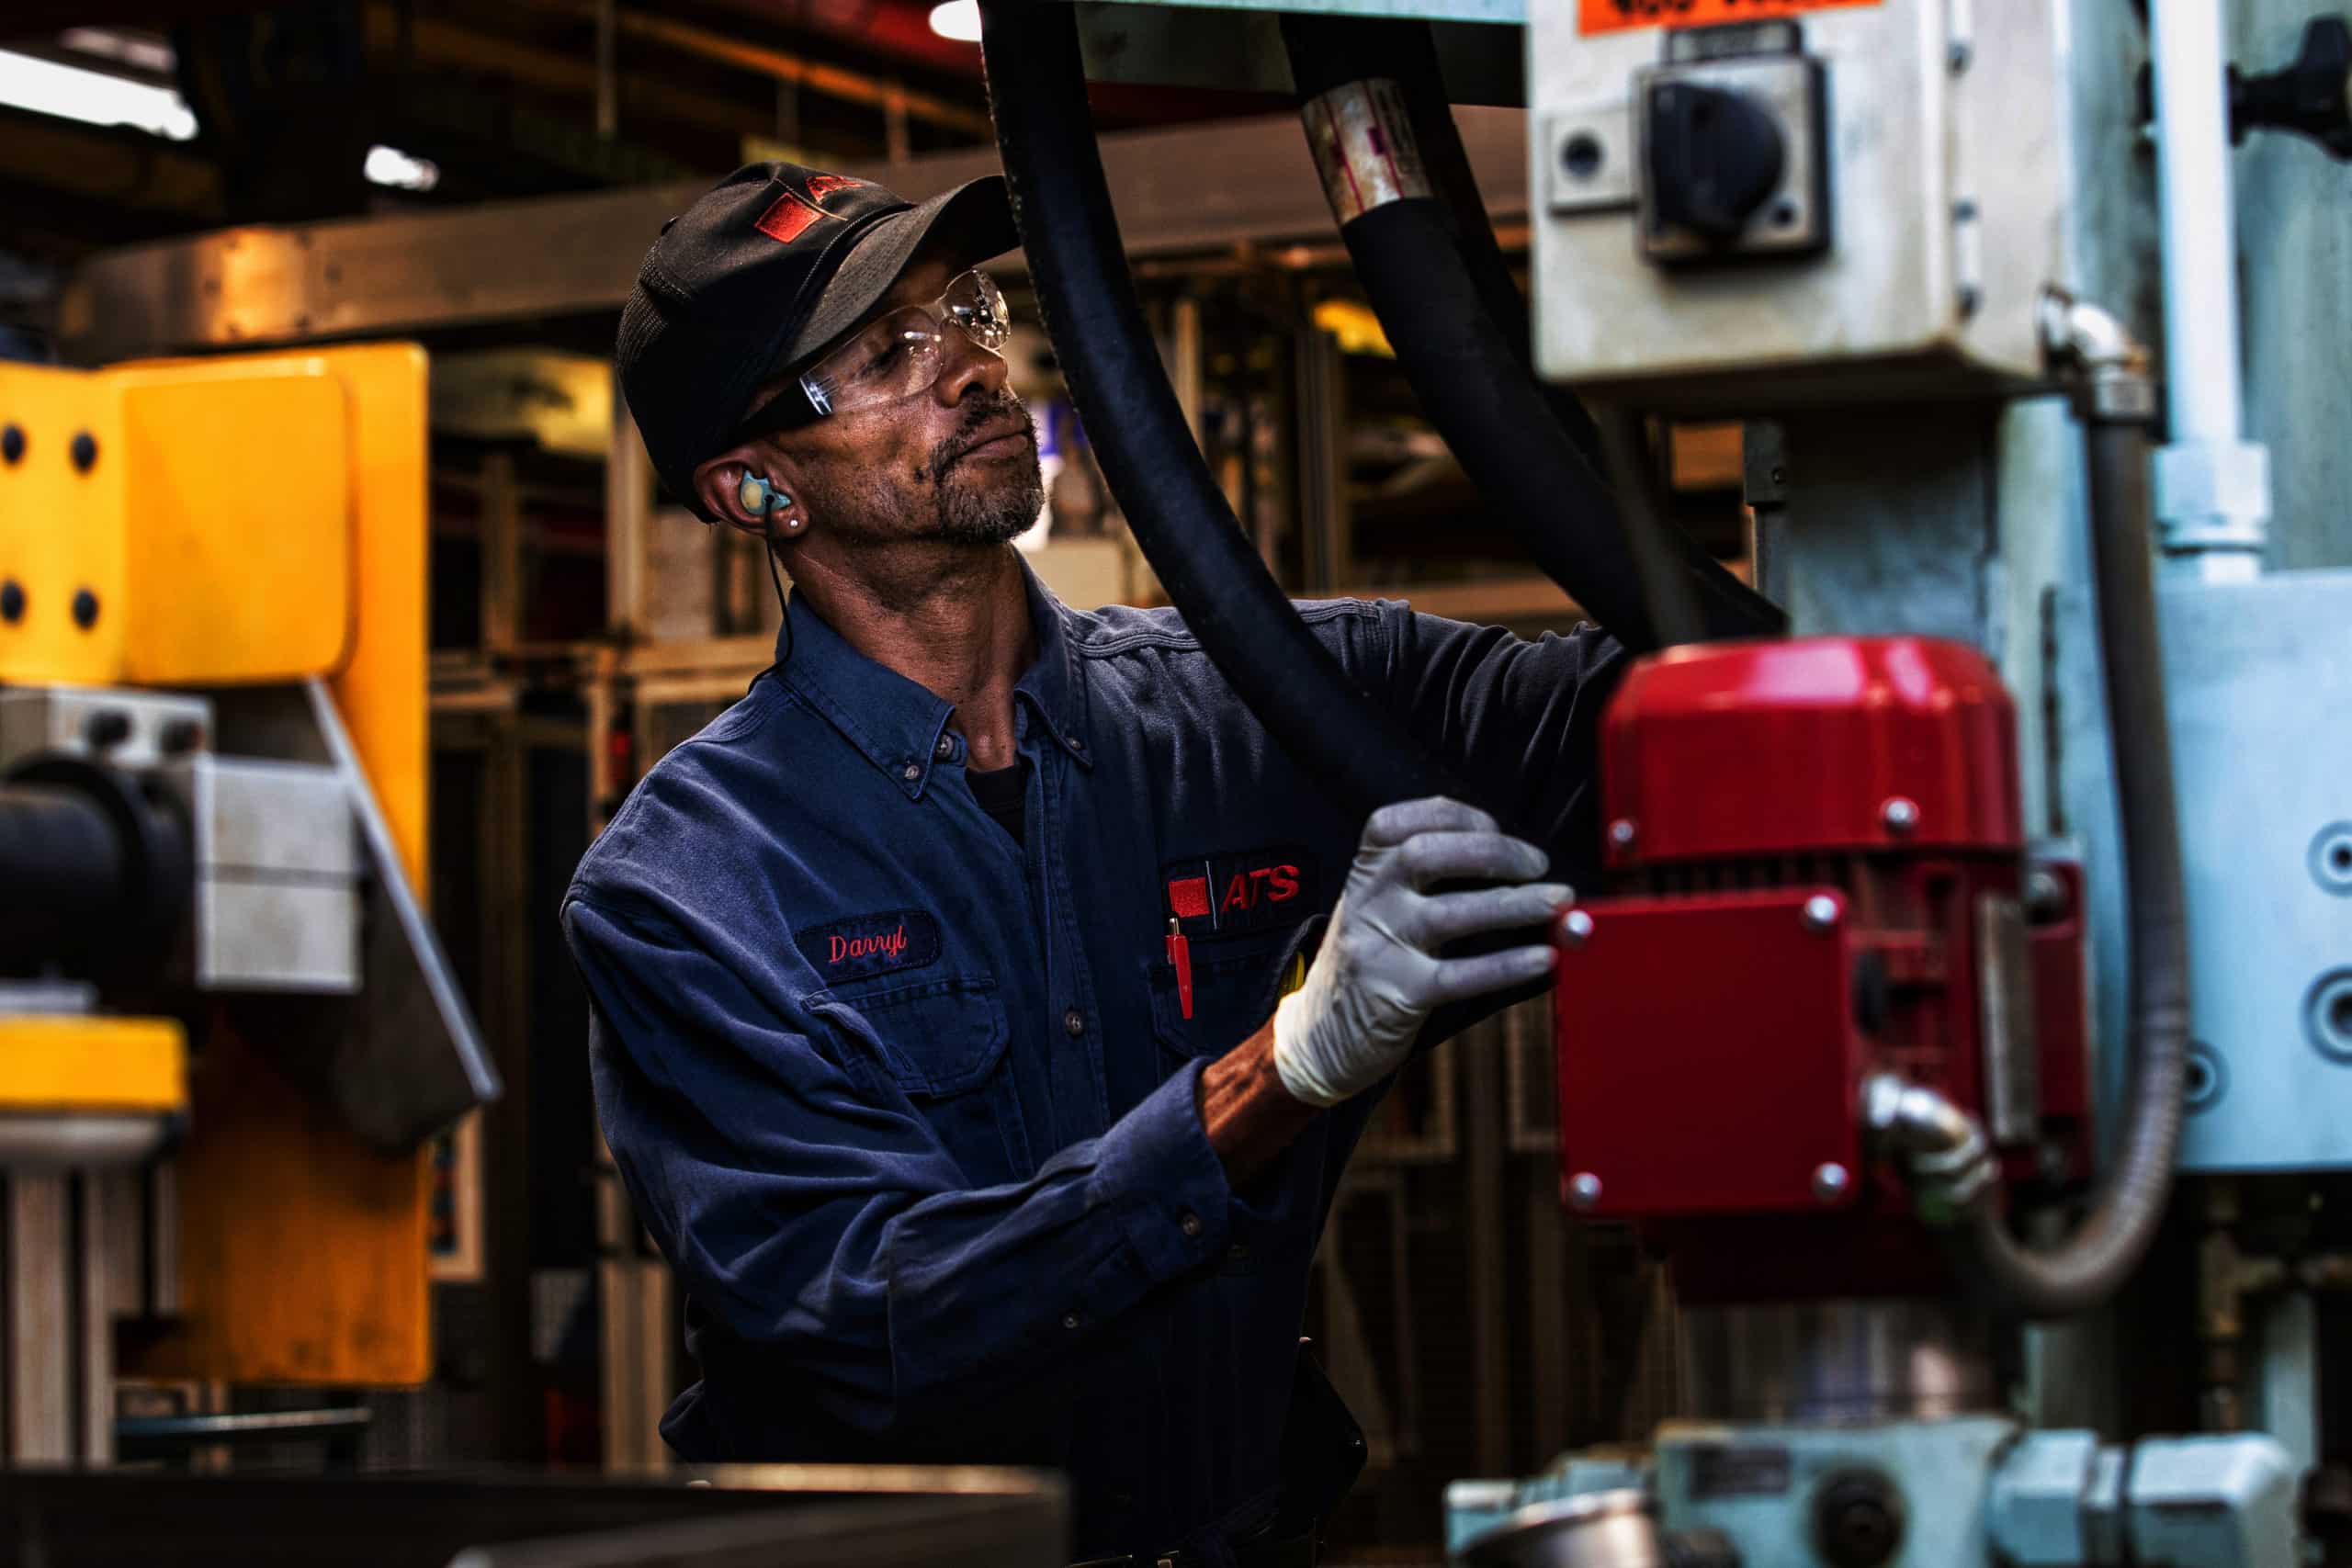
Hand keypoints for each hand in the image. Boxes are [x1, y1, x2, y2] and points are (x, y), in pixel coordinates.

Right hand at [1271, 797, 1569, 1106]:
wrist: (1321, 1036)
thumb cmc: (1372, 964)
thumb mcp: (1380, 910)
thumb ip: (1428, 884)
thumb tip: (1521, 867)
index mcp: (1363, 874)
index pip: (1397, 824)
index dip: (1454, 816)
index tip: (1495, 827)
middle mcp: (1367, 902)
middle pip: (1425, 854)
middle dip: (1493, 852)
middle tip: (1537, 866)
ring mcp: (1380, 948)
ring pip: (1450, 913)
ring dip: (1514, 904)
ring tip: (1557, 903)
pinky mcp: (1397, 995)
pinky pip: (1459, 975)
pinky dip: (1507, 964)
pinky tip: (1543, 958)